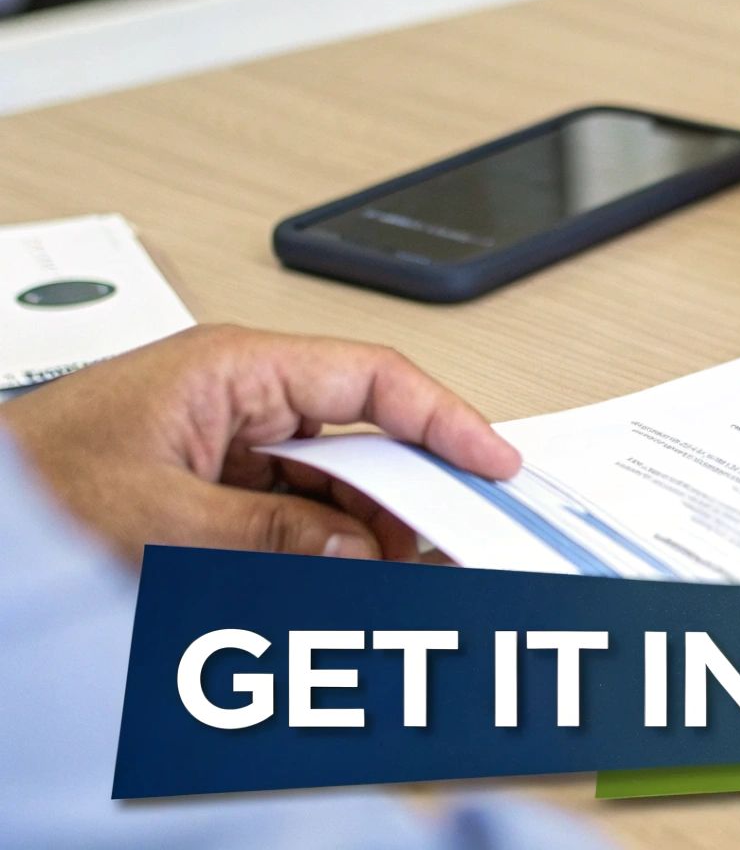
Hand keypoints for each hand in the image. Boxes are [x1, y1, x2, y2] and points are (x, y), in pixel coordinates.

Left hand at [0, 324, 520, 561]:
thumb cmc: (28, 484)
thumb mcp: (157, 519)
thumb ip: (271, 536)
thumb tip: (361, 550)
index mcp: (234, 367)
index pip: (371, 380)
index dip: (445, 419)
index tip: (493, 462)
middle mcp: (240, 394)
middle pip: (362, 433)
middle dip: (412, 489)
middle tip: (456, 539)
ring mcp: (229, 438)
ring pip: (334, 479)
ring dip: (368, 526)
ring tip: (400, 571)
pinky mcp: (214, 481)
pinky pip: (295, 507)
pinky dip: (325, 544)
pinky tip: (344, 573)